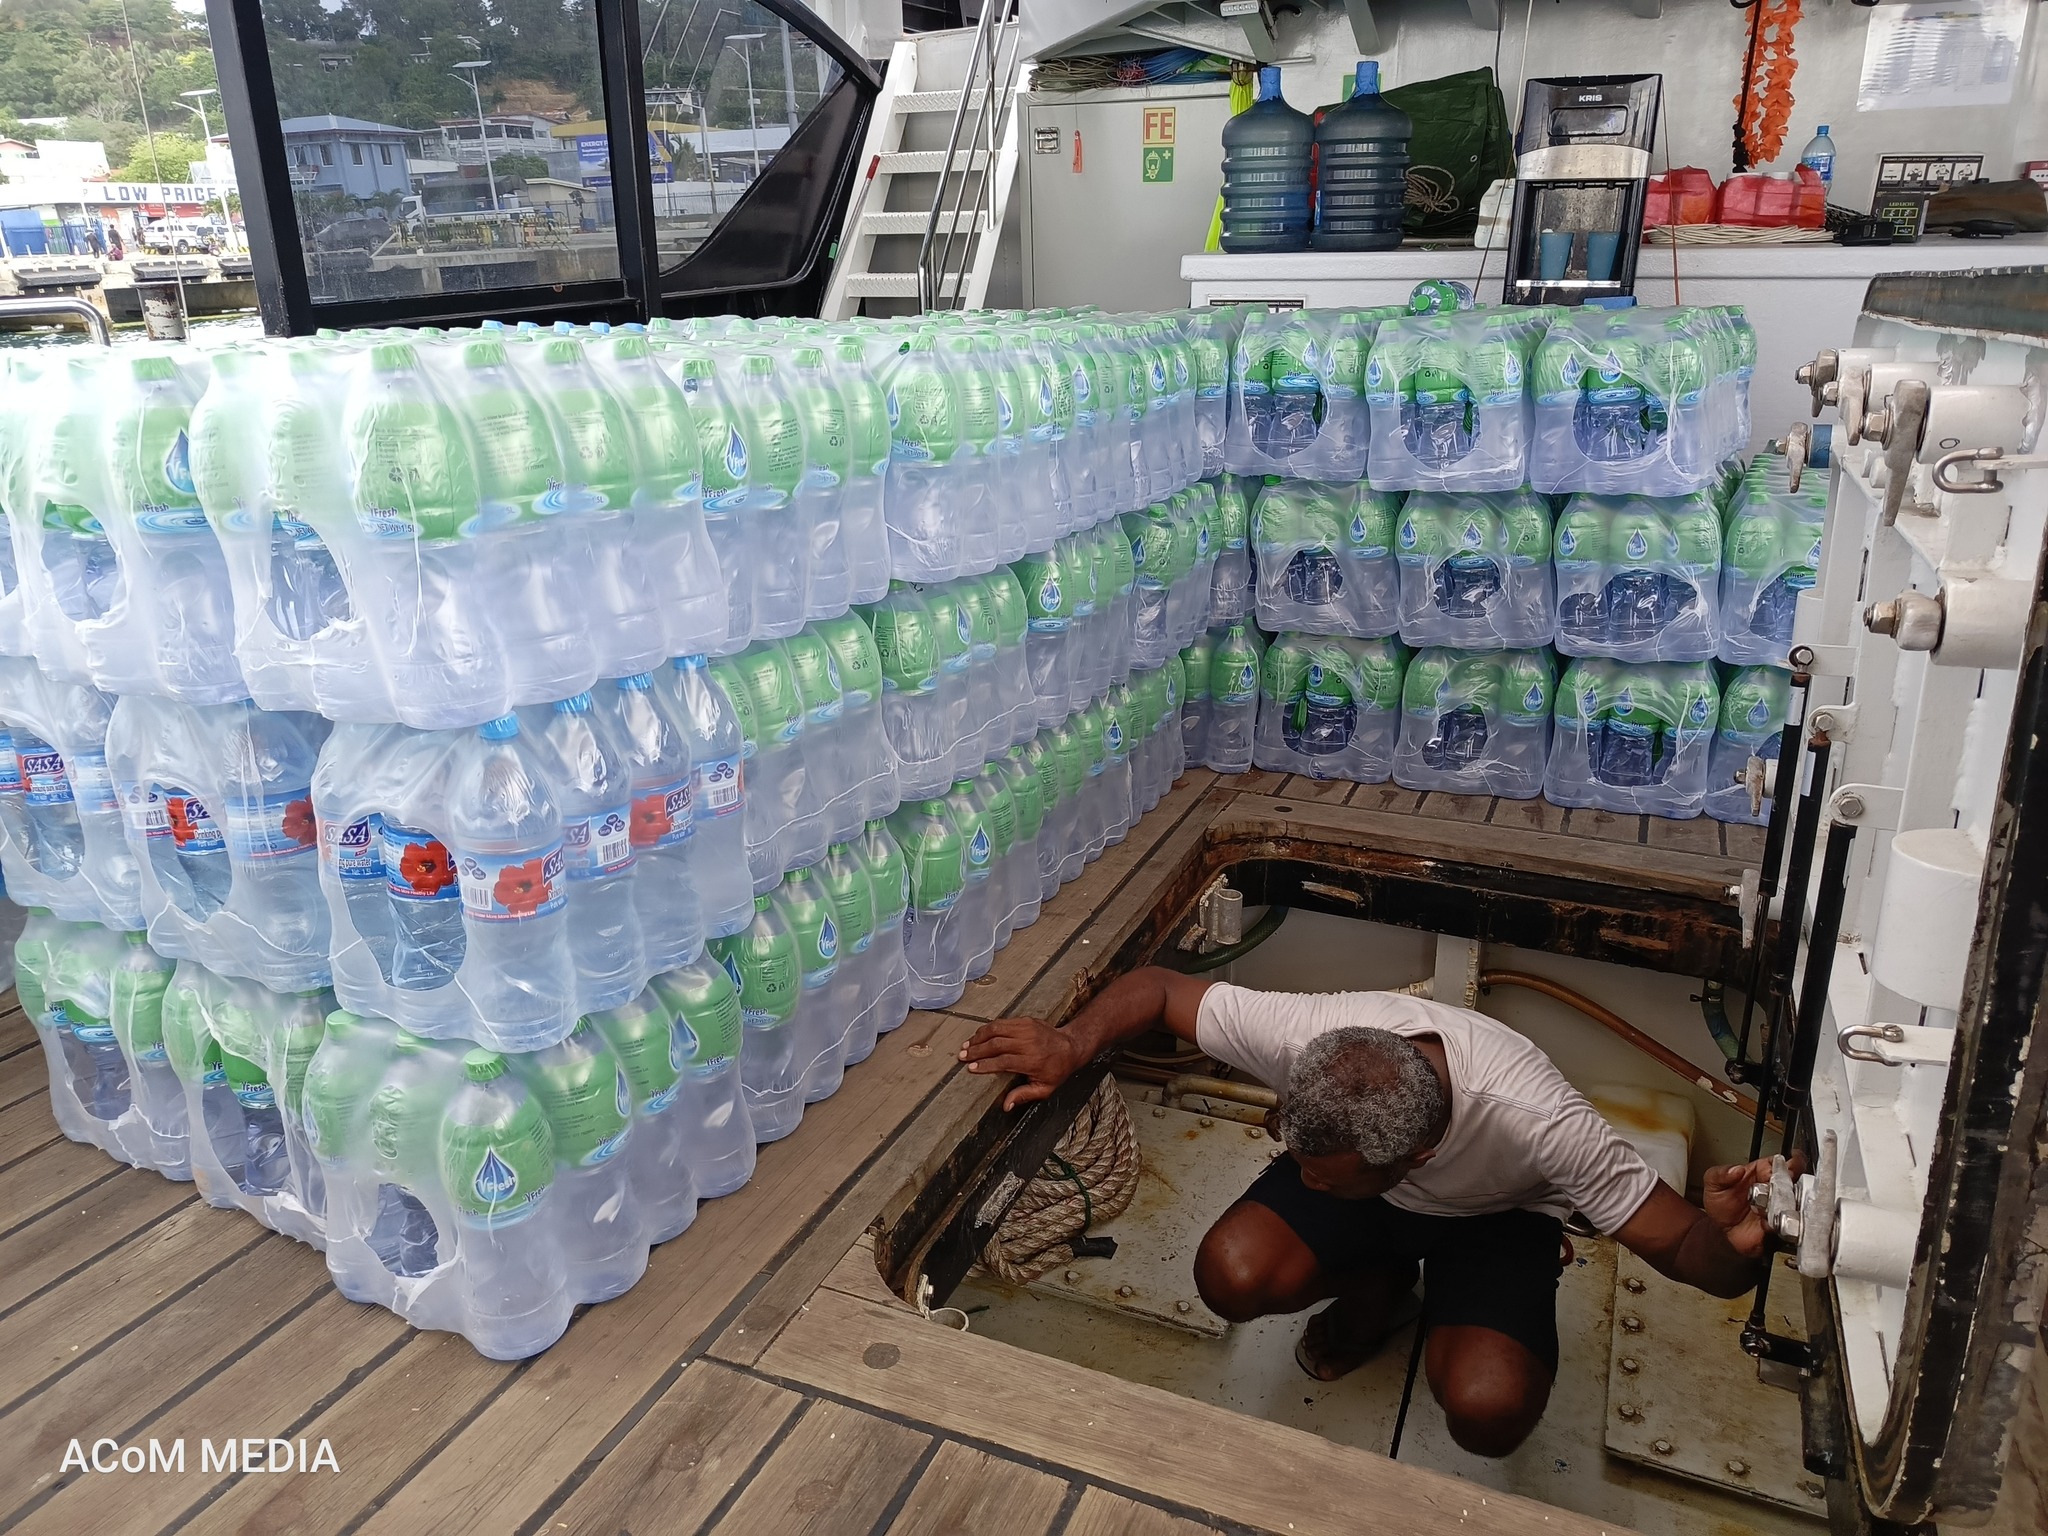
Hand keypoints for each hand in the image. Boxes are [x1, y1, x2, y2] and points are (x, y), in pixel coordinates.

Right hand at [959, 1017, 1082, 1109]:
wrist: (1071, 1046)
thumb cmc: (1057, 1069)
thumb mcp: (1045, 1088)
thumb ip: (1024, 1095)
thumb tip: (1006, 1105)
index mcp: (1032, 1061)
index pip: (1003, 1061)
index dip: (985, 1065)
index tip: (971, 1068)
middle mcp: (1028, 1043)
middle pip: (996, 1044)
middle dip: (976, 1050)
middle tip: (962, 1056)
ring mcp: (1027, 1029)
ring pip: (997, 1030)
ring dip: (979, 1037)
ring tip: (966, 1045)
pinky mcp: (1025, 1020)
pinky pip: (1002, 1022)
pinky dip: (988, 1028)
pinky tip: (979, 1035)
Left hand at [1701, 1152, 1805, 1257]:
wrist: (1722, 1234)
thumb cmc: (1720, 1206)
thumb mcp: (1713, 1184)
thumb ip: (1721, 1174)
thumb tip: (1737, 1169)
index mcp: (1761, 1172)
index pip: (1779, 1162)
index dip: (1782, 1164)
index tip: (1779, 1169)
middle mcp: (1774, 1188)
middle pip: (1794, 1179)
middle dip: (1788, 1182)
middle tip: (1776, 1188)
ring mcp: (1780, 1206)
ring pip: (1794, 1200)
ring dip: (1784, 1203)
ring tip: (1766, 1206)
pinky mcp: (1782, 1224)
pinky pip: (1789, 1221)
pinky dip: (1778, 1221)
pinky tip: (1765, 1221)